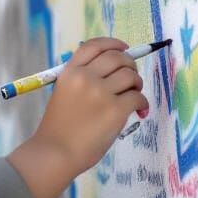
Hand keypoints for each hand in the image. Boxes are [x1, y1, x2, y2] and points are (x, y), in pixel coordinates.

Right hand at [35, 36, 148, 173]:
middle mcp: (85, 78)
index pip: (95, 46)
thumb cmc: (59, 129)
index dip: (113, 44)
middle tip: (131, 78)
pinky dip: (142, 103)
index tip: (124, 48)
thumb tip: (114, 70)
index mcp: (70, 72)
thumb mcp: (63, 94)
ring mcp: (100, 93)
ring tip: (134, 95)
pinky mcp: (115, 110)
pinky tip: (139, 111)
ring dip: (137, 84)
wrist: (55, 153)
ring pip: (131, 76)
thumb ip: (82, 80)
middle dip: (130, 65)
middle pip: (117, 57)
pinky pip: (138, 97)